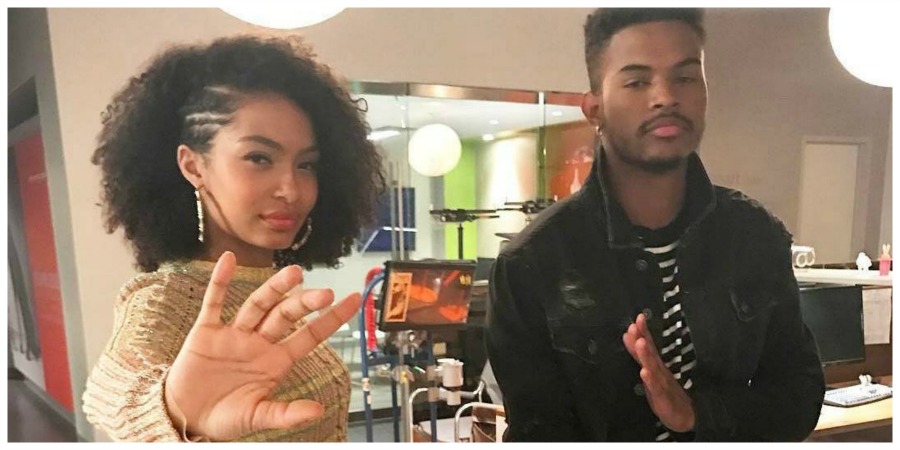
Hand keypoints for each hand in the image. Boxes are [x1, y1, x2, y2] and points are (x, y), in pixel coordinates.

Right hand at [163, 251, 361, 440]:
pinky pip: (214, 302)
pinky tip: (228, 261)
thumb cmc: (225, 418)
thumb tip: (318, 411)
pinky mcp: (206, 332)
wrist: (185, 418)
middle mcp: (259, 342)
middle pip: (285, 316)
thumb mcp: (258, 417)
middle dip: (304, 304)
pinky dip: (221, 282)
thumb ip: (286, 414)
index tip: (354, 299)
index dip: (332, 318)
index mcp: (276, 361)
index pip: (310, 335)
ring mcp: (234, 334)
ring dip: (274, 289)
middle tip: (325, 293)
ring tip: (294, 273)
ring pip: (257, 305)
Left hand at [622, 313, 694, 432]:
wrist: (687, 417)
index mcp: (657, 365)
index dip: (643, 332)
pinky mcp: (663, 398)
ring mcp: (662, 384)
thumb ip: (641, 356)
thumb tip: (631, 337)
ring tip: (640, 342)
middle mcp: (660, 371)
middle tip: (636, 324)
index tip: (638, 317)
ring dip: (646, 355)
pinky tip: (644, 372)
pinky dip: (650, 380)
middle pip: (651, 353)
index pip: (649, 346)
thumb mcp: (652, 374)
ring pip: (653, 368)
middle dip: (643, 338)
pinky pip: (656, 388)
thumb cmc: (667, 394)